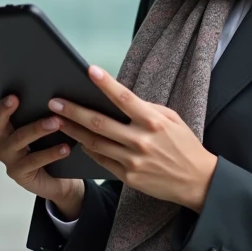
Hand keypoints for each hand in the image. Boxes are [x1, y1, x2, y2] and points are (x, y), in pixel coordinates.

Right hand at [0, 95, 83, 209]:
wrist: (56, 180)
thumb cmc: (47, 148)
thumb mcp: (42, 131)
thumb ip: (39, 115)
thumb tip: (53, 97)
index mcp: (4, 130)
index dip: (4, 106)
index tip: (14, 97)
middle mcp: (2, 144)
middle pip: (5, 127)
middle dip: (20, 113)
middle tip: (46, 107)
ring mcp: (9, 160)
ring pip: (20, 141)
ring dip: (39, 130)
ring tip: (57, 123)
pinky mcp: (18, 174)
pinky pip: (34, 161)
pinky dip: (51, 153)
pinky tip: (65, 148)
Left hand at [50, 65, 217, 212]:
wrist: (197, 181)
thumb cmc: (184, 145)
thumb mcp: (172, 119)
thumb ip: (146, 109)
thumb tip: (121, 99)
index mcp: (153, 122)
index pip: (125, 98)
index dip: (106, 83)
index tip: (89, 70)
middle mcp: (141, 140)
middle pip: (99, 123)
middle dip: (73, 111)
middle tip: (54, 102)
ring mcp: (132, 160)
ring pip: (95, 143)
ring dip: (73, 131)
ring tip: (57, 121)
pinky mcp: (128, 176)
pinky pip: (101, 160)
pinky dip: (88, 149)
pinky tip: (76, 140)